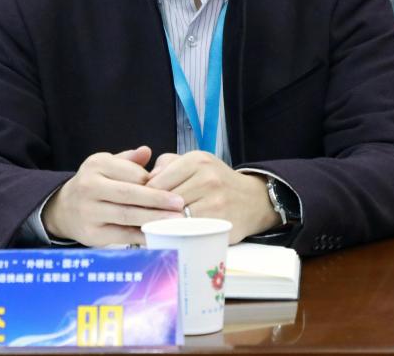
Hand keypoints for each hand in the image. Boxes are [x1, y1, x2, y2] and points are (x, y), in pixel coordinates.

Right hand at [43, 146, 184, 246]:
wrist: (64, 209)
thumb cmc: (95, 184)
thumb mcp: (107, 165)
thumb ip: (129, 160)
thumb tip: (147, 151)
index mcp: (97, 165)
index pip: (131, 173)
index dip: (153, 181)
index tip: (174, 185)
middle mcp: (89, 187)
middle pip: (129, 194)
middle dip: (157, 199)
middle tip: (179, 203)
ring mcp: (89, 212)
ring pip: (126, 215)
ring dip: (153, 218)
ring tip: (175, 220)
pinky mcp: (92, 234)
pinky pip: (122, 235)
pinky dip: (142, 235)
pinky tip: (159, 234)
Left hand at [147, 151, 280, 243]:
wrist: (253, 200)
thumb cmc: (216, 182)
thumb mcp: (195, 164)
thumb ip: (168, 165)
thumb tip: (145, 180)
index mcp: (197, 160)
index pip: (157, 181)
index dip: (145, 196)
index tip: (140, 204)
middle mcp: (207, 177)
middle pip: (164, 200)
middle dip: (152, 211)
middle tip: (143, 220)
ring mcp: (215, 201)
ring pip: (175, 216)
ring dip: (163, 224)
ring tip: (156, 227)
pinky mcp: (220, 222)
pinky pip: (189, 230)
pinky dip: (178, 233)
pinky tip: (172, 234)